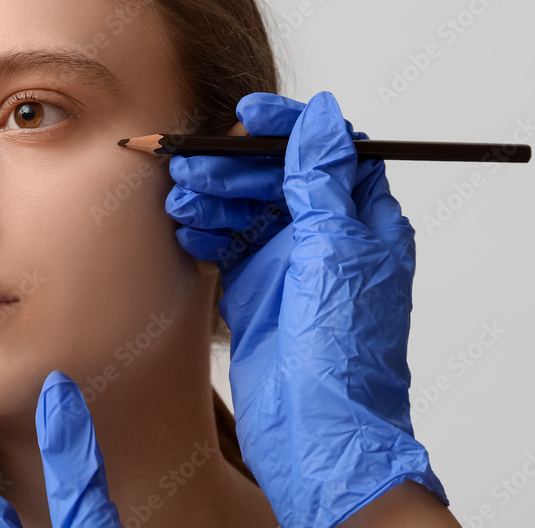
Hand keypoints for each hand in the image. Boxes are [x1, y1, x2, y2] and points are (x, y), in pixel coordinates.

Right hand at [166, 91, 448, 527]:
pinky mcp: (255, 287)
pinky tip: (185, 229)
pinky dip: (205, 231)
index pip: (325, 150)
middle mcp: (325, 235)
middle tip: (190, 169)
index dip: (285, 126)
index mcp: (362, 220)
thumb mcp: (335, 250)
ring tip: (180, 200)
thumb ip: (323, 179)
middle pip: (275, 176)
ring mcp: (288, 262)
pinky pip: (226, 242)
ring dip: (211, 198)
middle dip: (232, 167)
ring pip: (245, 207)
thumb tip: (321, 115)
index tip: (245, 113)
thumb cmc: (342, 349)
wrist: (316, 428)